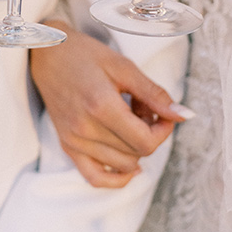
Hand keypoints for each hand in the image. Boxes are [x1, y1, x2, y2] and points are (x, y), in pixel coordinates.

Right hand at [30, 24, 185, 187]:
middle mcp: (85, 129)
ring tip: (129, 120)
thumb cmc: (85, 54)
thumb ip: (154, 94)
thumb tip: (183, 115)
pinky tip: (128, 162)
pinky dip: (116, 176)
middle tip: (144, 108)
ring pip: (122, 165)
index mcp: (101, 106)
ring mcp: (74, 140)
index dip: (164, 130)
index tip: (164, 112)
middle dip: (150, 134)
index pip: (145, 142)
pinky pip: (95, 178)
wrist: (48, 53)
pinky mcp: (67, 145)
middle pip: (136, 153)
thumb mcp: (123, 66)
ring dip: (135, 147)